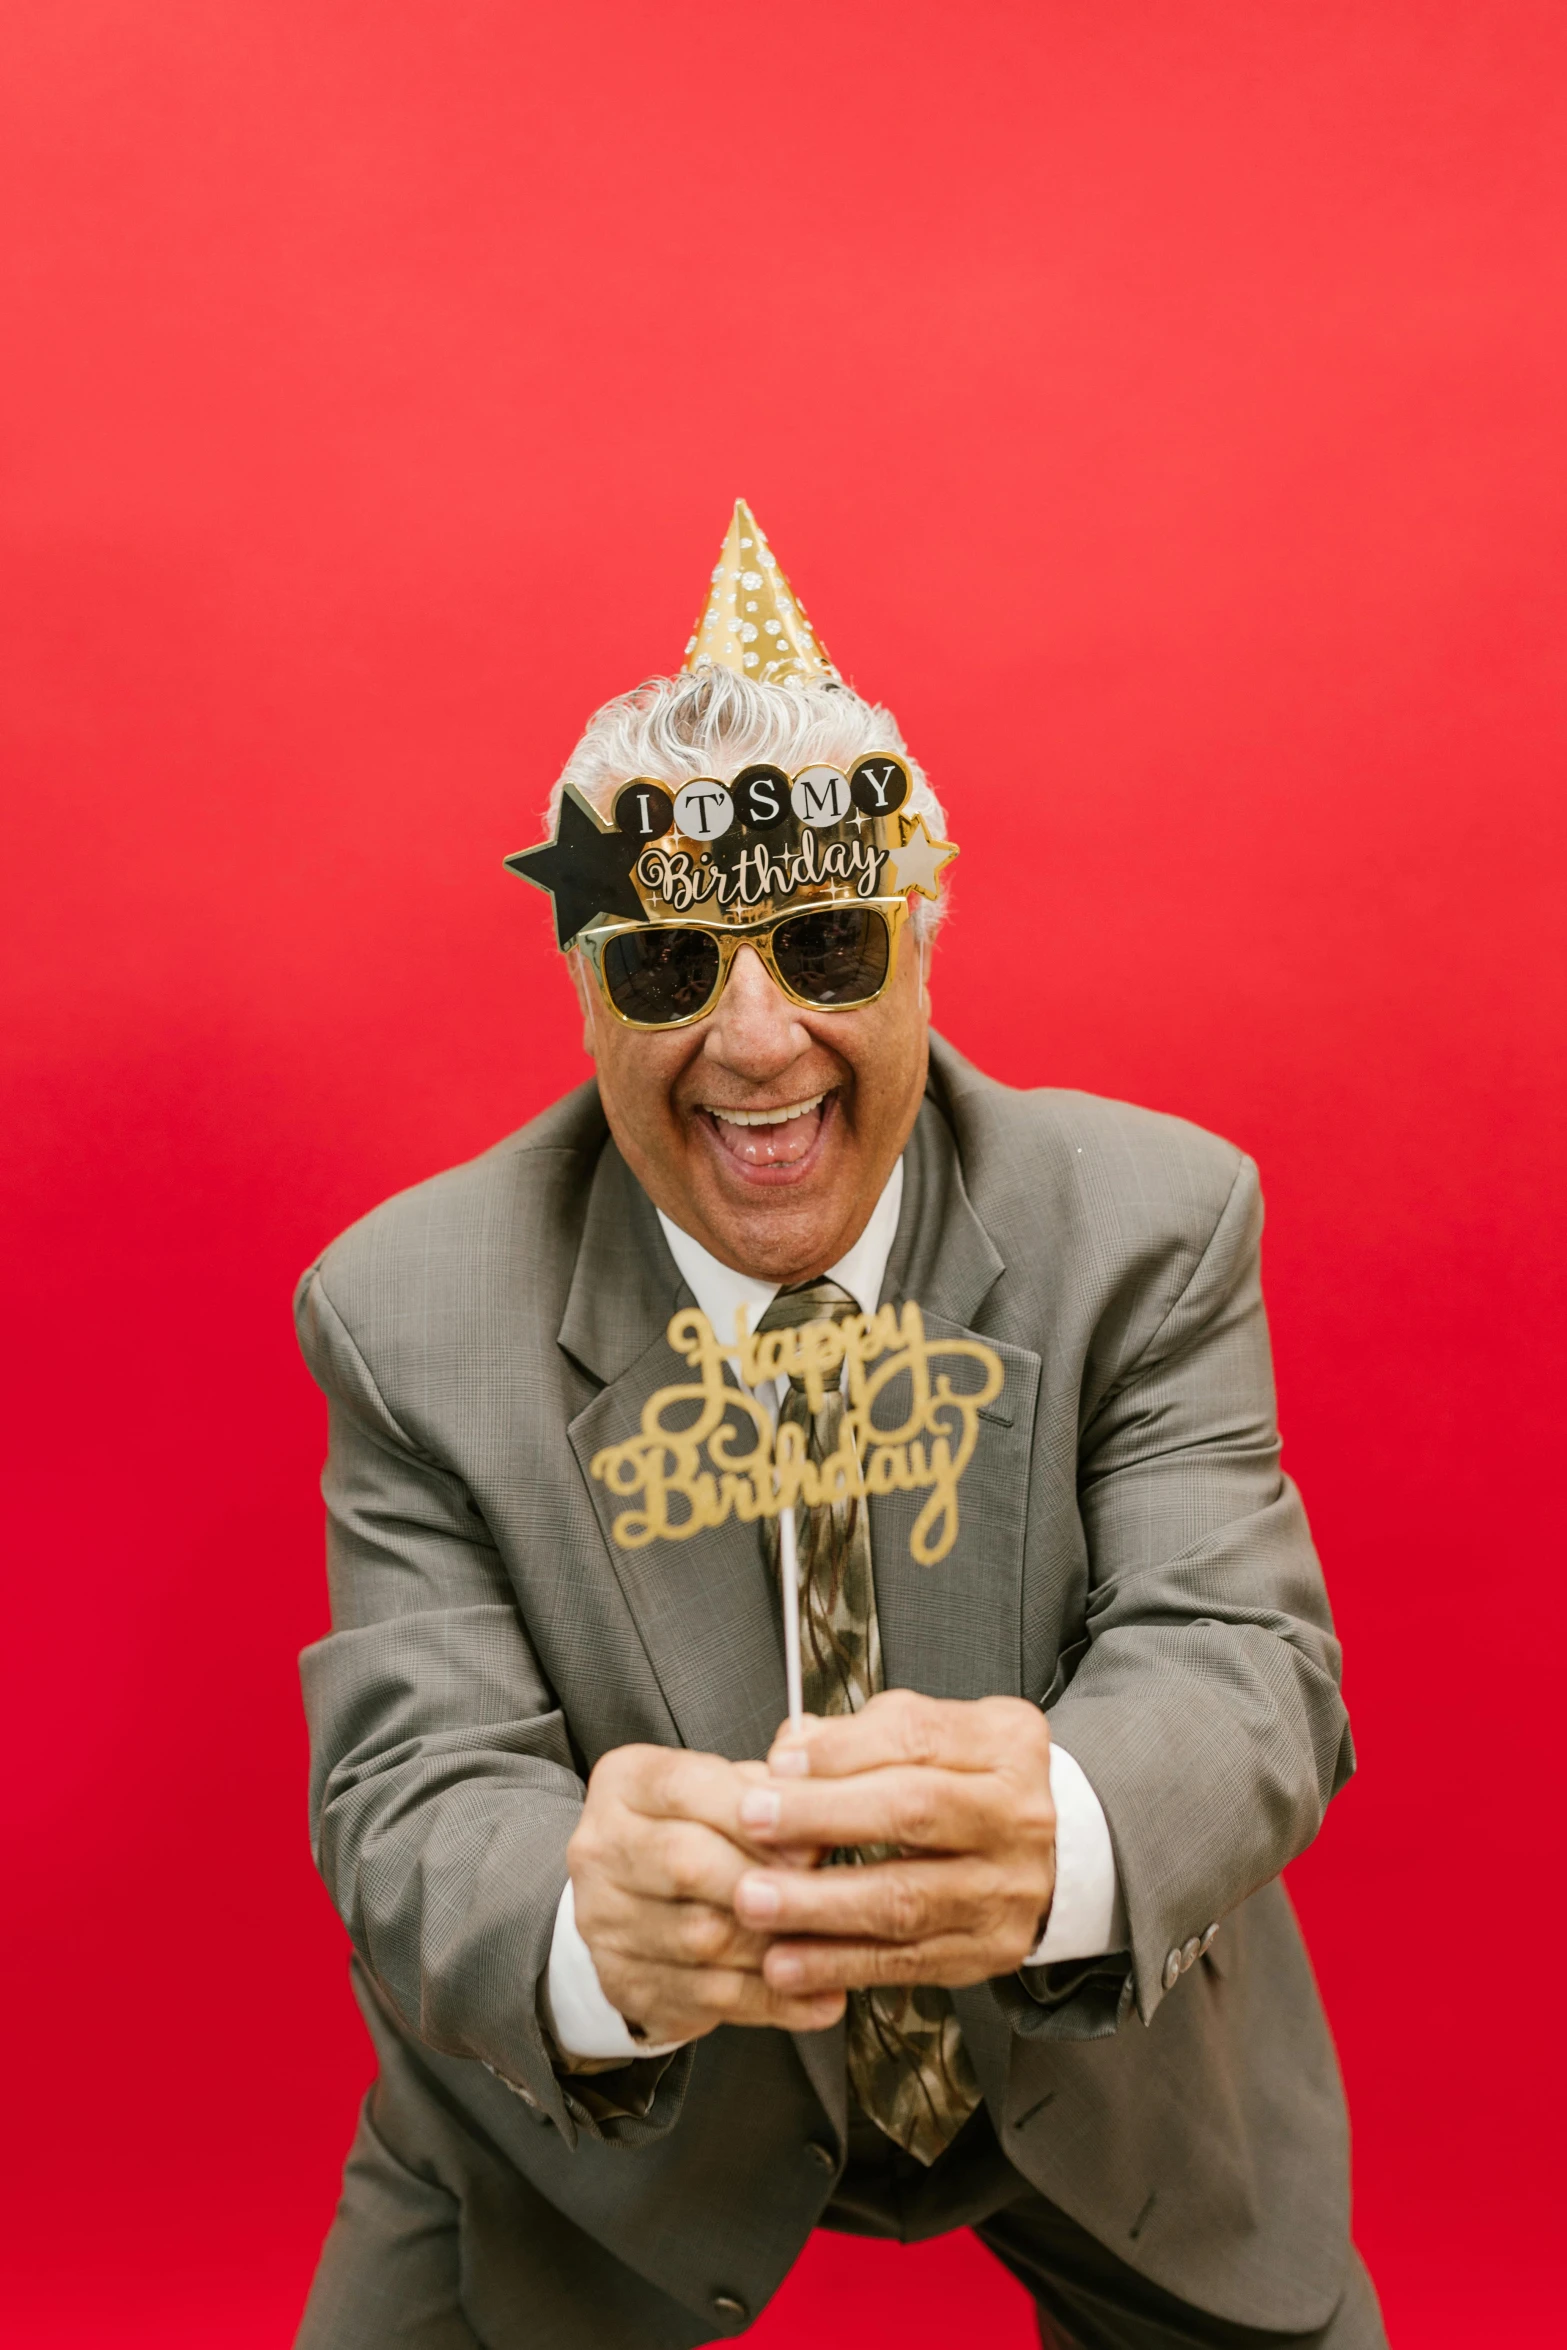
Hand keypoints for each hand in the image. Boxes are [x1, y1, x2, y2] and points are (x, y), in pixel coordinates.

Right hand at [567, 1745, 844, 2045]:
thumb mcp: (726, 1791)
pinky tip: (818, 1997)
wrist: (634, 1903)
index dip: (756, 1816)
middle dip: (768, 1882)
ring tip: (833, 1949)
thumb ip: (772, 1789)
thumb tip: (825, 1805)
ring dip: (777, 1946)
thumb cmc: (696, 1833)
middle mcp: (600, 1849)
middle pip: (686, 1863)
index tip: (813, 1840)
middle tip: (828, 1896)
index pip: (687, 1787)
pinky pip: (706, 1996)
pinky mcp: (622, 1982)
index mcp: (626, 1784)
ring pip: (700, 1936)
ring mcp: (603, 1920)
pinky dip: (773, 1999)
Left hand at [730, 1690, 1056, 1995]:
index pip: (918, 1737)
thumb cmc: (973, 1786)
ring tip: (756, 1901)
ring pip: (905, 1900)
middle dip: (823, 1818)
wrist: (1048, 1856)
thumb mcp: (935, 1734)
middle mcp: (1017, 1817)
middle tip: (754, 1822)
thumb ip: (862, 1736)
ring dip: (820, 1905)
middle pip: (914, 1812)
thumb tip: (792, 1750)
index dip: (842, 1750)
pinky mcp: (987, 1951)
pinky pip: (905, 1962)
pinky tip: (789, 1961)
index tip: (780, 1762)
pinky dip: (839, 1964)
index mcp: (1005, 1745)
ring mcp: (1007, 1890)